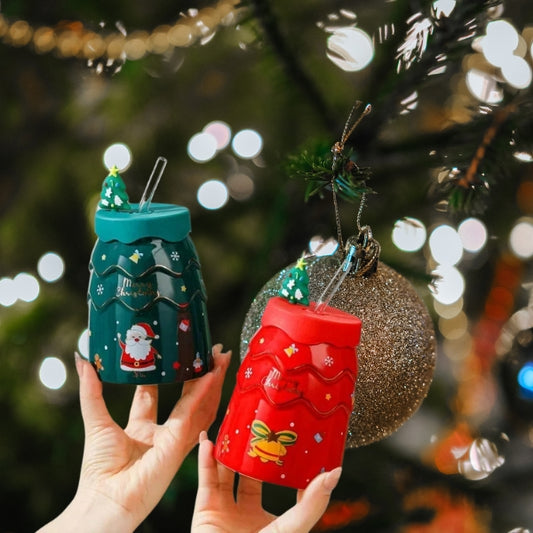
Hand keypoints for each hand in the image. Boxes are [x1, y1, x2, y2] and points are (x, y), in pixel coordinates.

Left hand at [39, 344, 230, 532]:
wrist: (104, 501)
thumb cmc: (98, 471)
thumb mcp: (96, 420)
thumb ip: (91, 390)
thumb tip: (82, 359)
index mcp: (142, 429)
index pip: (157, 395)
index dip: (167, 375)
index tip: (174, 353)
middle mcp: (164, 433)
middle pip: (189, 397)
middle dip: (202, 374)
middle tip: (213, 352)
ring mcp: (176, 439)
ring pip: (200, 405)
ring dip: (212, 381)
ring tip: (221, 358)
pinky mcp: (180, 444)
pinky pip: (194, 414)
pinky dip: (204, 394)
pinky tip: (211, 376)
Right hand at [191, 432, 340, 532]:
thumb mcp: (293, 528)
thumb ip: (312, 502)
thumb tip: (334, 473)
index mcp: (271, 520)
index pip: (276, 482)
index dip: (280, 459)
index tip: (287, 435)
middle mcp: (246, 514)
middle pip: (248, 473)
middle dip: (251, 450)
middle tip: (256, 424)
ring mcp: (225, 512)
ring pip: (225, 472)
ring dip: (226, 450)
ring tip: (233, 426)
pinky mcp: (204, 511)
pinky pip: (205, 480)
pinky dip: (205, 460)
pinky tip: (209, 441)